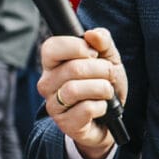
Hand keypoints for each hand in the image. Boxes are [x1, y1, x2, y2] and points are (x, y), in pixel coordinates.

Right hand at [36, 28, 126, 158]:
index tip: (94, 54)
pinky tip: (102, 107)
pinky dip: (101, 106)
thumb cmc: (103, 83)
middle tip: (109, 75)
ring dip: (101, 88)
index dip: (78, 47)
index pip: (51, 47)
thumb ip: (103, 42)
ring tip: (107, 91)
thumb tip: (93, 34)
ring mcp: (54, 105)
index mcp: (52, 64)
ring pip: (75, 89)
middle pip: (73, 68)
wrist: (111, 117)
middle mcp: (47, 84)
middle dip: (101, 70)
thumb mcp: (109, 59)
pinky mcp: (66, 124)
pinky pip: (85, 109)